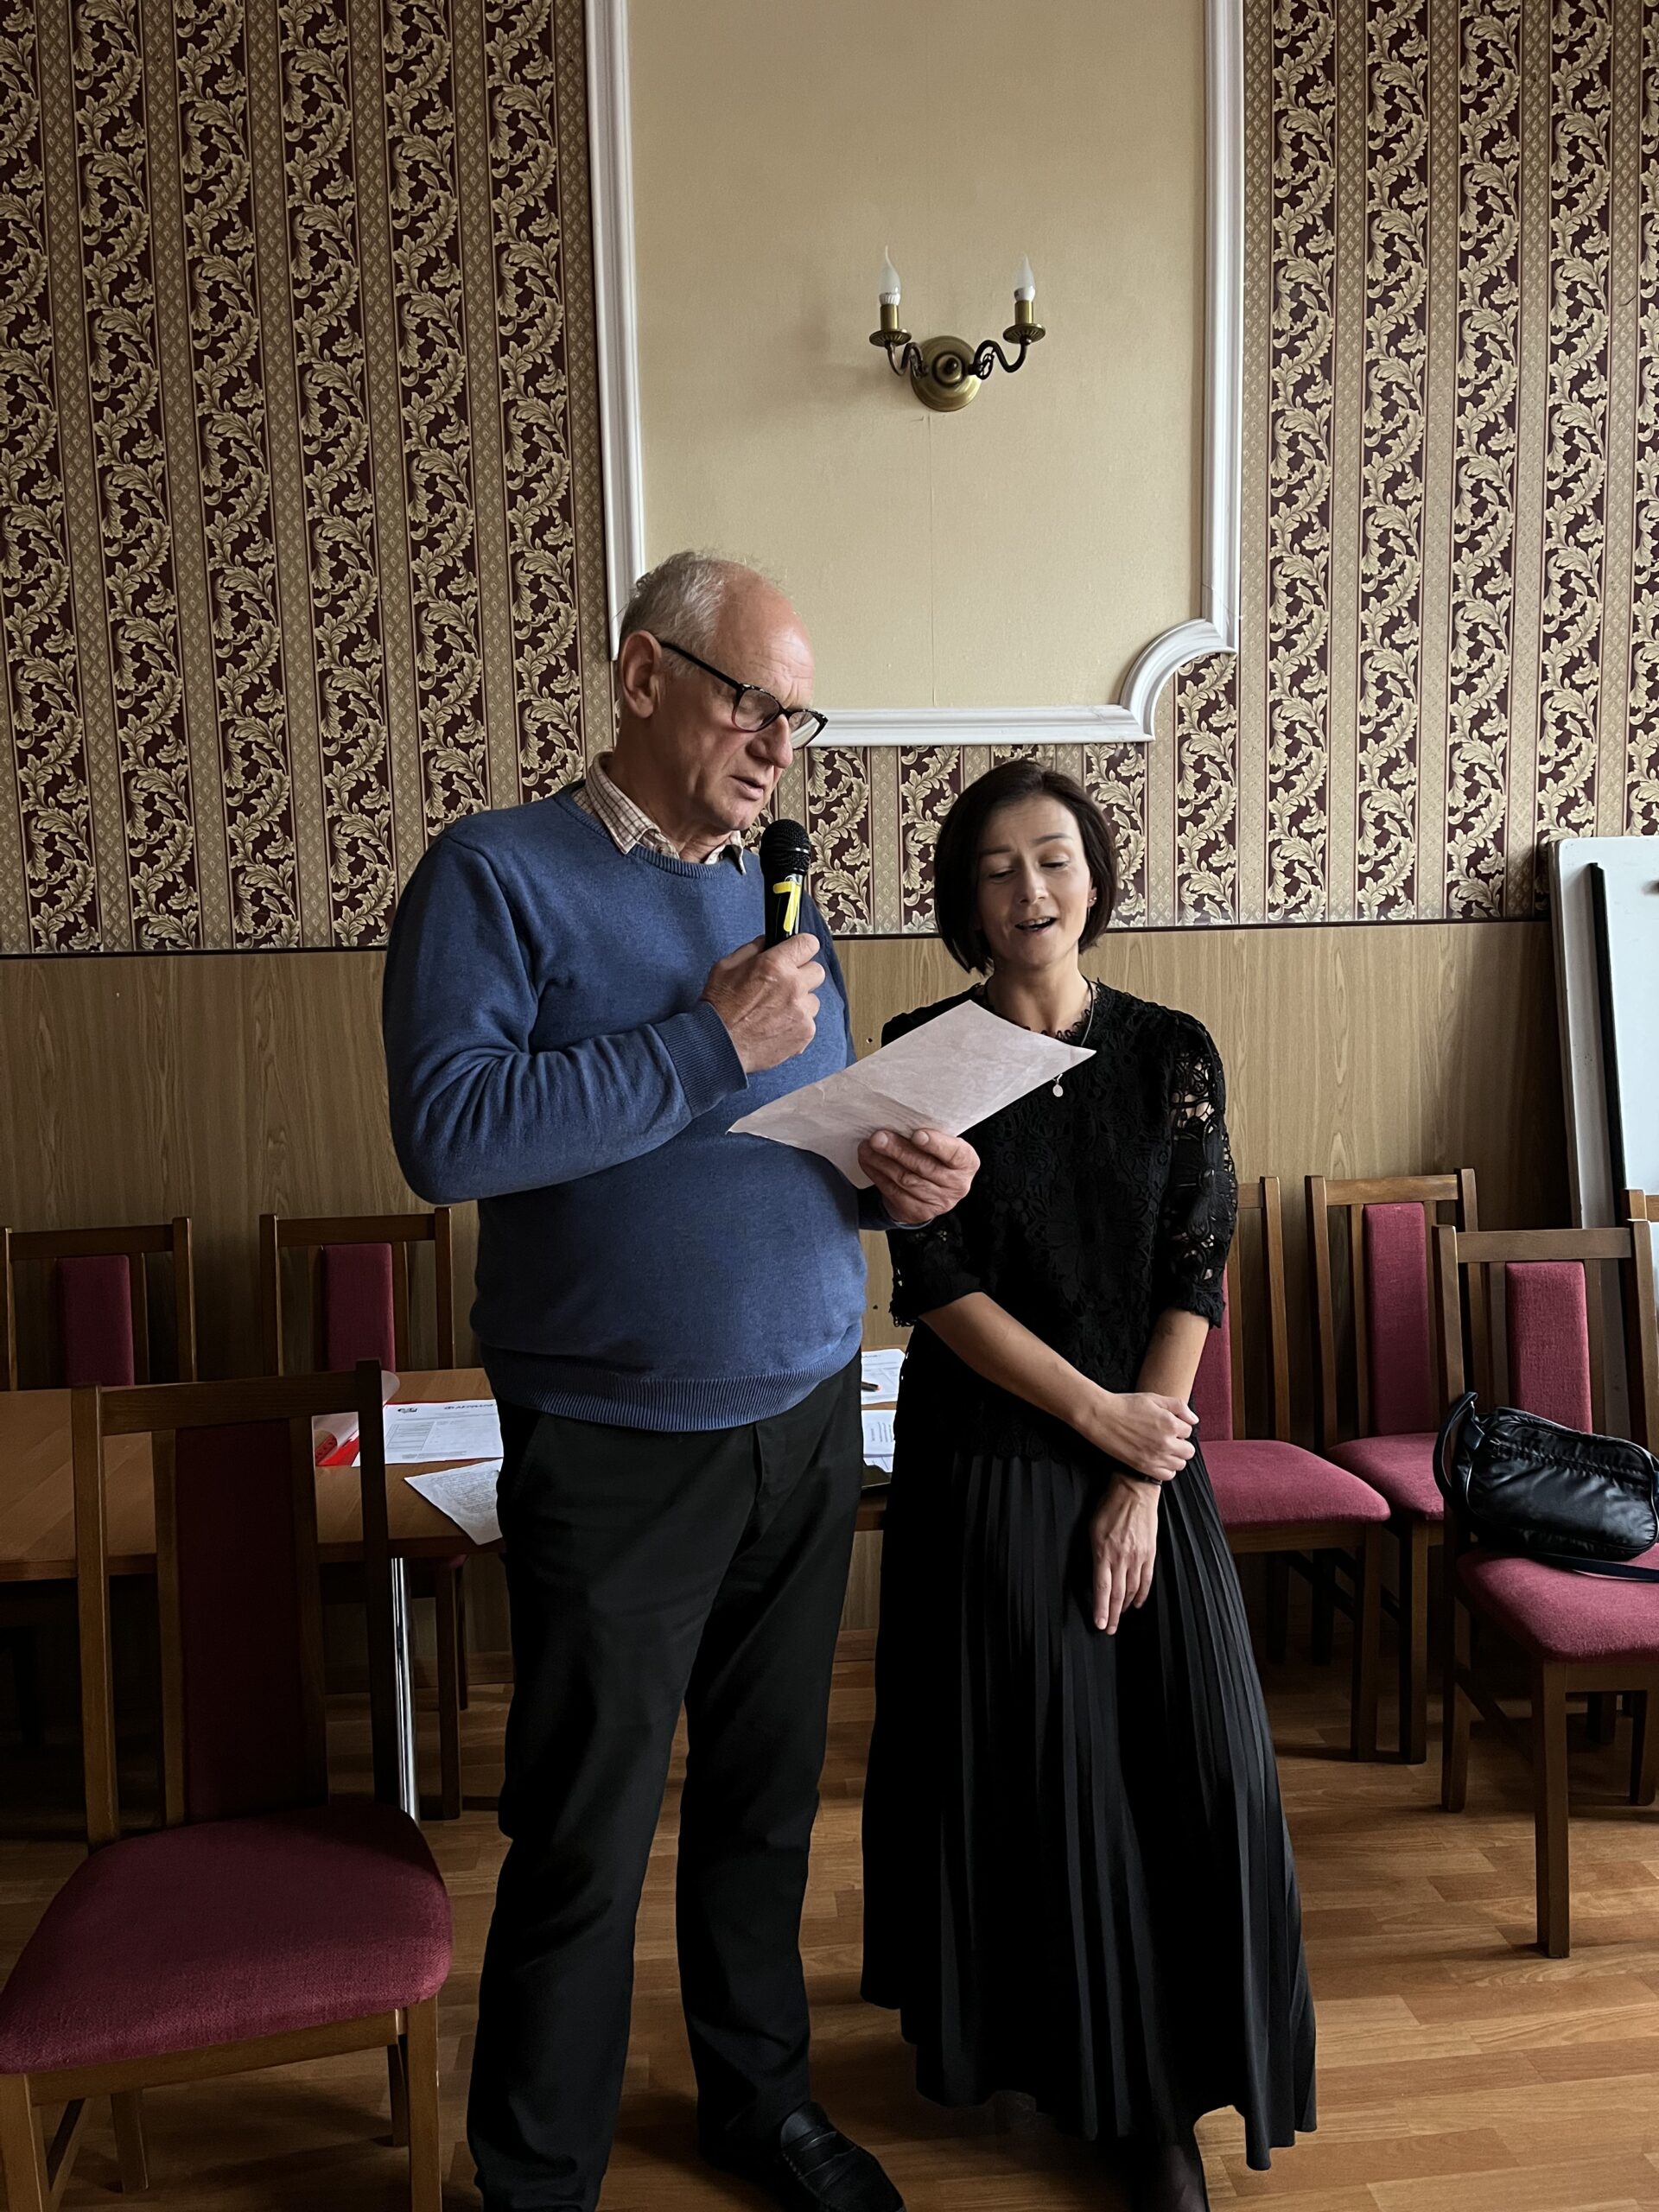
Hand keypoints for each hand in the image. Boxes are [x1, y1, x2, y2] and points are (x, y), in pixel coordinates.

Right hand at [702, 935, 824, 1074]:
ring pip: (813, 999)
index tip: (798, 953)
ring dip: (800, 1002)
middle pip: (817, 971)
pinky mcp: (805, 1033)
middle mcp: (793, 986)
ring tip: (777, 1010)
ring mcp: (801, 1011)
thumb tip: (768, 941)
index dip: (802, 947)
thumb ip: (753, 949)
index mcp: (775, 964)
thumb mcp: (727, 966)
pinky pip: (809, 1022)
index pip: (809, 943)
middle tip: (784, 985)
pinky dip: (796, 1023)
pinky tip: (777, 1026)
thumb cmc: (719, 1008)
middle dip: (802, 975)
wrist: (719, 1044)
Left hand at [858, 1128, 978, 1224]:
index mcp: (967, 1162)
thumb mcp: (940, 1143)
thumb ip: (928, 1135)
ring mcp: (939, 1202)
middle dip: (898, 1150)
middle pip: (924, 1166)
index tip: (916, 1134)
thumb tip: (897, 1121)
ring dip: (882, 1162)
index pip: (955, 1153)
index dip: (936, 1144)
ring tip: (867, 1147)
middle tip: (878, 1137)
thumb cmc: (934, 1156)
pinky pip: (893, 1192)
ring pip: (906, 1180)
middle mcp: (957, 1185)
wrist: (930, 1188)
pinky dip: (877, 1174)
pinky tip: (867, 1161)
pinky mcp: (918, 1211)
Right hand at [1077, 1387, 1195, 1481]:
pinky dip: (1166, 1469)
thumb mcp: (1154, 1398)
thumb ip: (1178, 1406)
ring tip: (1163, 1448)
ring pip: (1180, 1464)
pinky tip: (1158, 1458)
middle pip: (1189, 1451)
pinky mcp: (1144, 1467)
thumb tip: (1193, 1420)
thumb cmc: (1126, 1405)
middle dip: (1182, 1443)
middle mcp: (1166, 1443)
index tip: (1168, 1424)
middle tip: (1169, 1437)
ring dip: (1175, 1456)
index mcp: (1170, 1424)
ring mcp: (1155, 1457)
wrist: (1102, 1417)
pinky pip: (1167, 1475)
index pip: (1189, 1431)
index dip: (1179, 1426)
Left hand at [1090, 1478, 1159, 1632]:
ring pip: (1131, 1590)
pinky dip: (1141, 1595)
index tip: (1099, 1624)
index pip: (1102, 1589)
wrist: (1135, 1491)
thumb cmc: (1109, 1506)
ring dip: (1125, 1607)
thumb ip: (1095, 1554)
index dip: (1101, 1609)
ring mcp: (1138, 1557)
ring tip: (1119, 1618)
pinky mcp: (1150, 1554)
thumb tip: (1095, 1574)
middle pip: (1117, 1595)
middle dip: (1112, 1615)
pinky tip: (1136, 1603)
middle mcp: (1122, 1558)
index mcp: (1104, 1552)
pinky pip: (1146, 1580)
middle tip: (1109, 1629)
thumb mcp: (1093, 1529)